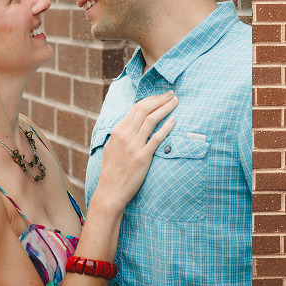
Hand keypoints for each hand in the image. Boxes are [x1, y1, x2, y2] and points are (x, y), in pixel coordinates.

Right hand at [96, 91, 177, 212]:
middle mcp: (125, 135)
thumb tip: (131, 122)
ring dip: (165, 108)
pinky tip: (174, 120)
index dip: (150, 99)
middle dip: (160, 99)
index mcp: (117, 131)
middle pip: (144, 109)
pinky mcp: (143, 157)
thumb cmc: (112, 170)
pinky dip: (166, 127)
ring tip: (175, 102)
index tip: (161, 96)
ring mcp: (134, 146)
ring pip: (151, 120)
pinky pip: (157, 138)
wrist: (110, 191)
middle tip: (171, 94)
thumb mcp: (111, 147)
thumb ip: (121, 133)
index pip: (136, 108)